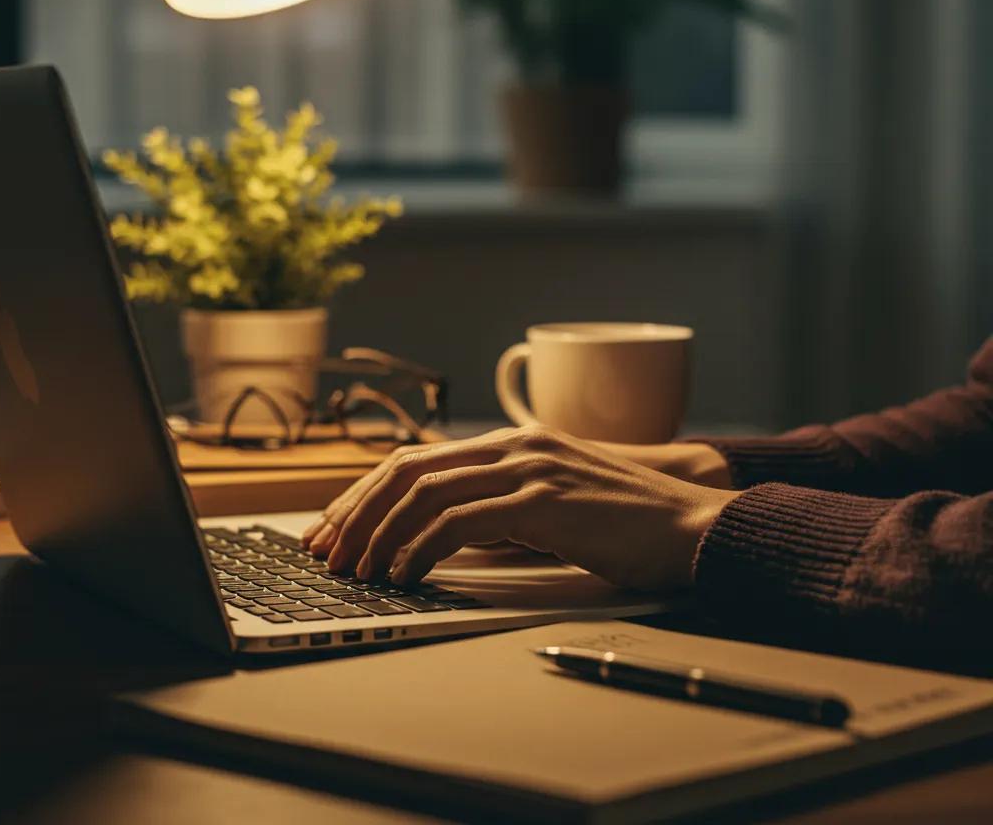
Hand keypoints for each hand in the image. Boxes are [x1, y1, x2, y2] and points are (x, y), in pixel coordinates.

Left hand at [302, 426, 737, 592]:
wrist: (691, 524)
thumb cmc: (624, 524)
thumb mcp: (551, 506)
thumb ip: (499, 511)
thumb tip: (439, 539)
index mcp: (511, 443)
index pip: (417, 459)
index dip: (366, 493)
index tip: (336, 528)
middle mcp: (513, 446)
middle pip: (408, 469)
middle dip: (357, 511)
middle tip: (326, 551)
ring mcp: (529, 468)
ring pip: (425, 491)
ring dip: (378, 533)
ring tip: (355, 570)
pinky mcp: (544, 500)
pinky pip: (460, 521)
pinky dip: (420, 548)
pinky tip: (403, 574)